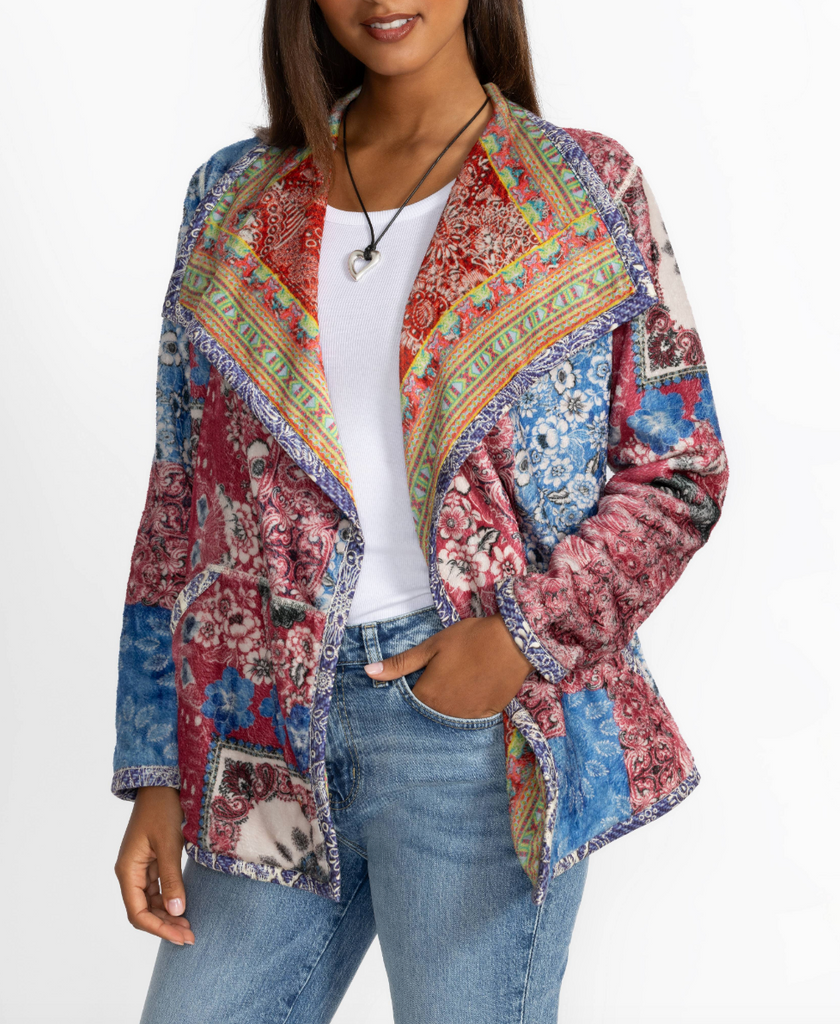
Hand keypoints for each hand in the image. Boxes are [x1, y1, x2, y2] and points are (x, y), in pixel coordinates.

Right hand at [114, 786, 195, 945]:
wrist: (161, 784)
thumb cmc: (162, 810)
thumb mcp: (169, 844)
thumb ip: (172, 878)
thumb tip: (177, 910)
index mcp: (128, 871)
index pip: (137, 912)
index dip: (158, 928)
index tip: (180, 936)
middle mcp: (130, 873)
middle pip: (143, 910)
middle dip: (165, 925)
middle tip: (190, 936)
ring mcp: (140, 867)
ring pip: (151, 902)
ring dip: (168, 915)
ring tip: (189, 926)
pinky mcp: (151, 861)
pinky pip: (157, 888)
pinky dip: (169, 899)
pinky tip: (184, 906)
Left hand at [364, 613, 534, 717]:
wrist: (513, 643)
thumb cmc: (469, 639)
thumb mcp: (432, 646)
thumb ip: (401, 663)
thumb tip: (368, 672)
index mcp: (427, 696)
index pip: (406, 704)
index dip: (407, 692)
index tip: (413, 681)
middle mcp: (444, 713)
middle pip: (426, 714)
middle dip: (425, 702)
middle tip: (436, 681)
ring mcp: (466, 718)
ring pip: (446, 719)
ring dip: (444, 708)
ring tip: (452, 686)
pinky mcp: (486, 716)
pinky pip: (467, 719)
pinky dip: (464, 709)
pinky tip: (468, 693)